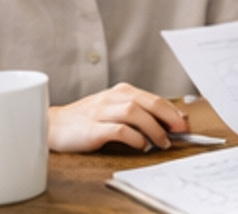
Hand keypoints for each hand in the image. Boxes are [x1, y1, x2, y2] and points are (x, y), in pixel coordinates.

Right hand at [47, 82, 188, 152]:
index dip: (171, 110)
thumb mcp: (113, 110)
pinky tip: (141, 145)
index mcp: (120, 92)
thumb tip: (166, 123)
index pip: (152, 98)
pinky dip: (134, 137)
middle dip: (168, 116)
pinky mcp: (92, 128)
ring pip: (134, 112)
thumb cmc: (86, 119)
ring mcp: (101, 112)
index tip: (184, 123)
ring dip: (153, 128)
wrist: (53, 126)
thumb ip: (136, 113)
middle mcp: (112, 98)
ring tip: (162, 142)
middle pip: (147, 101)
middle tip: (180, 130)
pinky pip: (118, 130)